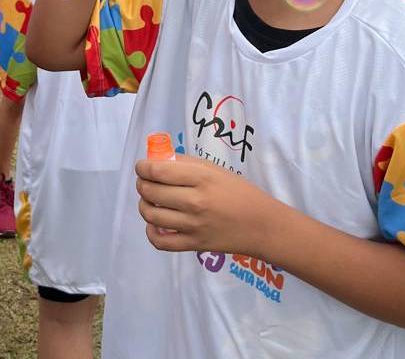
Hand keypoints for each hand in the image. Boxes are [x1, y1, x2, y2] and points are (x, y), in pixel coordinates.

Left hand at [135, 156, 275, 257]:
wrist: (262, 225)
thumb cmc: (238, 191)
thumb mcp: (214, 169)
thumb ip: (185, 163)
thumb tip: (157, 160)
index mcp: (201, 178)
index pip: (157, 171)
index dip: (142, 167)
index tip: (142, 166)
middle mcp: (195, 201)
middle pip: (151, 192)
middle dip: (142, 184)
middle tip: (145, 182)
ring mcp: (194, 226)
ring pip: (151, 215)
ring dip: (144, 205)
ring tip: (150, 200)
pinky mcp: (194, 245)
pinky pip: (161, 242)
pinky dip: (151, 232)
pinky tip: (155, 224)